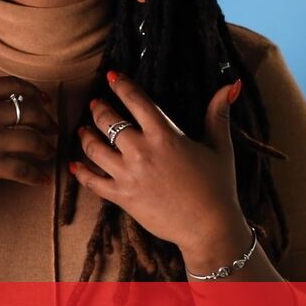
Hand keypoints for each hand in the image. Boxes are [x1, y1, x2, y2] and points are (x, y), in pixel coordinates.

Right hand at [0, 76, 58, 198]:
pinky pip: (23, 168)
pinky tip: (42, 179)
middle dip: (47, 122)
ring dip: (46, 148)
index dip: (36, 93)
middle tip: (53, 131)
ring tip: (49, 154)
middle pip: (31, 111)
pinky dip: (36, 175)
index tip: (45, 102)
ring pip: (33, 140)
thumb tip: (1, 107)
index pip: (16, 86)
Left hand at [69, 70, 245, 253]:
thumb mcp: (220, 147)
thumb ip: (218, 113)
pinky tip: (73, 165)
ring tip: (82, 129)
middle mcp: (141, 151)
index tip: (112, 77)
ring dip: (85, 136)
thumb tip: (231, 85)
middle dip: (98, 108)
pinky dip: (80, 172)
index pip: (135, 100)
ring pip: (94, 148)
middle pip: (108, 121)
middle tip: (95, 104)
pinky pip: (92, 181)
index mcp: (164, 135)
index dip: (121, 85)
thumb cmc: (218, 187)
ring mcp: (128, 174)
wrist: (209, 228)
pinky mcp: (122, 196)